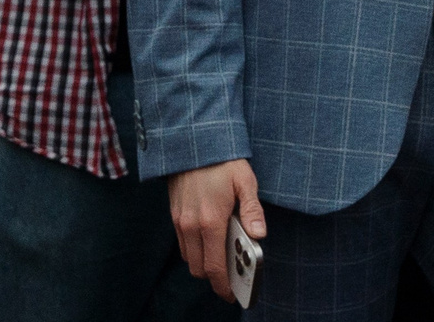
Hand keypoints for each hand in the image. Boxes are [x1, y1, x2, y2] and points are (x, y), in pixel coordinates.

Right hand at [171, 159, 264, 300]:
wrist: (193, 140)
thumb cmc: (223, 160)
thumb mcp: (245, 180)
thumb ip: (252, 210)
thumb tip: (259, 234)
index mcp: (210, 221)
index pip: (214, 266)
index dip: (223, 285)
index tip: (233, 294)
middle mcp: (191, 225)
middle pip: (199, 268)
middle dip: (215, 277)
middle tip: (232, 276)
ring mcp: (180, 221)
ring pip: (189, 258)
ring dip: (204, 263)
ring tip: (224, 257)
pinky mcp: (174, 215)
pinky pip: (183, 244)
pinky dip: (195, 250)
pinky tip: (211, 240)